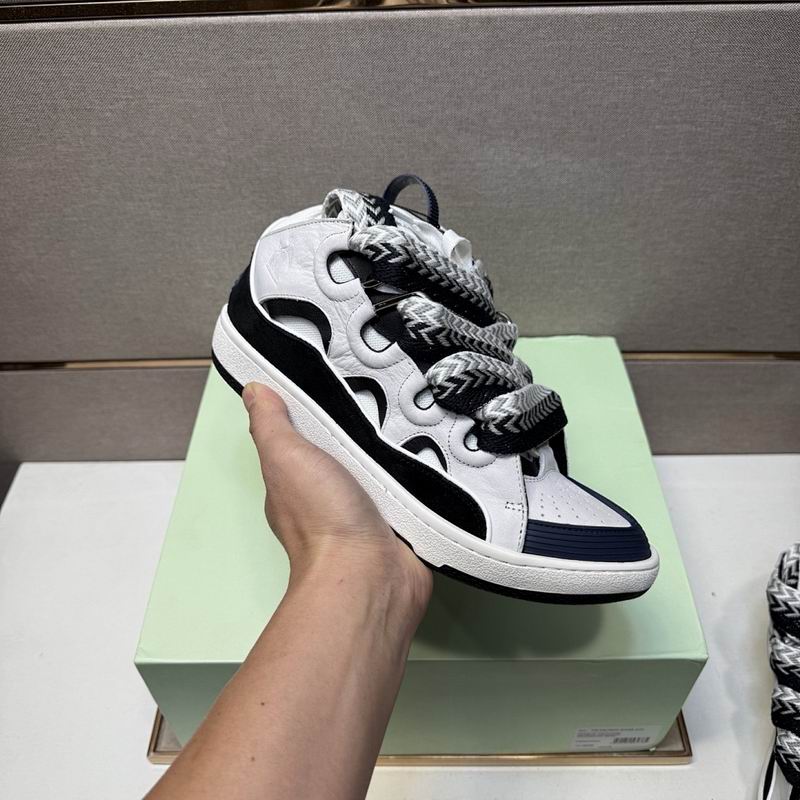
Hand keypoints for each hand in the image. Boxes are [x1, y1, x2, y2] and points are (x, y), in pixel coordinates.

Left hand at [243, 382, 431, 617]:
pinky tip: (435, 451)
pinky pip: (411, 488)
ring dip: (397, 449)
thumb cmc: (322, 518)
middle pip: (348, 450)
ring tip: (418, 411)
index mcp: (296, 483)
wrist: (370, 574)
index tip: (340, 378)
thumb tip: (253, 390)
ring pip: (382, 468)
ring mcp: (367, 511)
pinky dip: (422, 473)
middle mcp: (329, 498)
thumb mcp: (286, 458)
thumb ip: (271, 425)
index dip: (318, 412)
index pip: (305, 438)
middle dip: (365, 427)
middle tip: (389, 391)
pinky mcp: (401, 520)